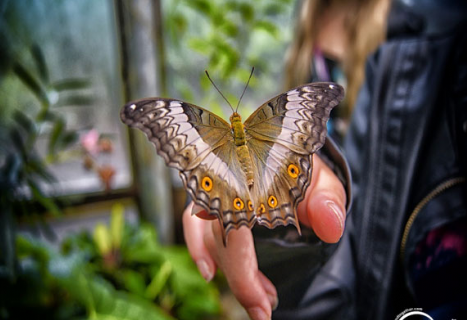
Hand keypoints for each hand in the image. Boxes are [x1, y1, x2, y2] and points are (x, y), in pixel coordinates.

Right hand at [182, 154, 346, 319]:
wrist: (288, 152)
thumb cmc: (303, 169)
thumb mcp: (323, 180)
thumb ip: (328, 199)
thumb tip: (331, 228)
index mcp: (252, 172)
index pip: (238, 227)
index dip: (243, 269)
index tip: (264, 304)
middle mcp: (225, 178)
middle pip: (221, 236)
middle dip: (240, 279)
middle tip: (264, 308)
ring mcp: (213, 186)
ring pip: (209, 235)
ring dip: (229, 270)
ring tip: (256, 297)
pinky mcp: (208, 196)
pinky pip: (193, 223)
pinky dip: (198, 248)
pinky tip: (210, 272)